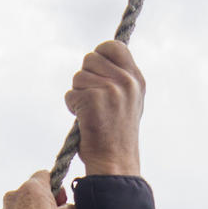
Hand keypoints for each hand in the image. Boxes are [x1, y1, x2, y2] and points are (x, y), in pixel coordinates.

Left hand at [65, 40, 144, 175]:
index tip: (95, 71)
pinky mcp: (93, 99)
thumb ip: (118, 79)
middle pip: (90, 59)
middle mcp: (126, 81)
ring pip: (78, 77)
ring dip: (78, 95)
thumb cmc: (116, 136)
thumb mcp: (128, 102)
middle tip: (94, 101)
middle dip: (85, 78)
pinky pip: (71, 94)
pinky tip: (85, 121)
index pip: (113, 46)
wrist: (115, 163)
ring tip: (91, 114)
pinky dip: (72, 108)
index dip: (100, 54)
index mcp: (136, 79)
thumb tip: (96, 59)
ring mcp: (111, 89)